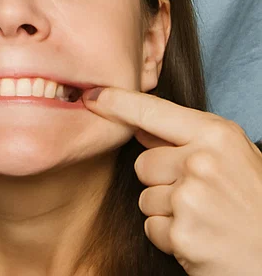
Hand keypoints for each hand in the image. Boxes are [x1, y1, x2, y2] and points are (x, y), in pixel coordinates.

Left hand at [84, 86, 261, 273]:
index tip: (91, 96)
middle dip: (162, 181)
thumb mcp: (233, 157)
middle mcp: (200, 162)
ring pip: (145, 197)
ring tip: (205, 219)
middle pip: (143, 163)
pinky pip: (152, 227)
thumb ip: (189, 139)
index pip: (152, 111)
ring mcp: (190, 199)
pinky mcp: (182, 234)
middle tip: (201, 198)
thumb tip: (140, 127)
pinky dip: (171, 237)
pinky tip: (202, 239)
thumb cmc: (256, 205)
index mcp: (215, 136)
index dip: (117, 102)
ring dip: (167, 212)